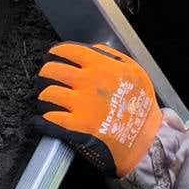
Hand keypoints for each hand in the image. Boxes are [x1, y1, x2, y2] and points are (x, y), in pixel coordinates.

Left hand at [35, 42, 162, 176]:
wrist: (147, 139)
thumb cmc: (141, 105)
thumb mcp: (135, 72)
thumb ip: (112, 57)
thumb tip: (91, 49)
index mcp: (102, 66)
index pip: (68, 51)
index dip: (56, 52)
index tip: (52, 56)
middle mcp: (88, 82)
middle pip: (52, 70)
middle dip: (46, 74)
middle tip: (46, 79)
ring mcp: (81, 105)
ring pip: (47, 94)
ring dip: (44, 97)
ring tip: (46, 101)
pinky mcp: (76, 127)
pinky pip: (49, 119)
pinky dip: (41, 120)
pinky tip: (41, 120)